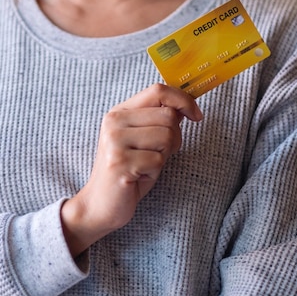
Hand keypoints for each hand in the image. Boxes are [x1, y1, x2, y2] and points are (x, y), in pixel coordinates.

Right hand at [61, 84, 202, 256]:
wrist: (99, 205)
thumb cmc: (127, 172)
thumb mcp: (144, 140)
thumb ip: (159, 121)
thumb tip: (185, 105)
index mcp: (119, 112)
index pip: (158, 90)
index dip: (183, 100)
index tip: (196, 116)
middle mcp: (114, 122)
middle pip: (168, 115)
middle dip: (174, 138)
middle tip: (157, 155)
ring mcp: (115, 141)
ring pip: (166, 136)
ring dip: (163, 156)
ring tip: (145, 166)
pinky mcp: (119, 162)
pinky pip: (158, 160)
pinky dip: (154, 172)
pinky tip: (139, 177)